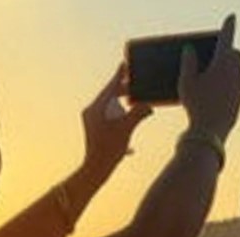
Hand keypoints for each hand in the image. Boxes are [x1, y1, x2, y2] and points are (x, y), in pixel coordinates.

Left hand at [81, 62, 153, 180]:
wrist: (96, 170)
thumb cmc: (110, 150)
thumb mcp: (127, 128)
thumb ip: (139, 112)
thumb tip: (148, 104)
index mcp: (97, 107)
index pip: (111, 86)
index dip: (121, 74)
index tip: (126, 63)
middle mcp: (91, 111)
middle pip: (110, 95)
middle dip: (124, 92)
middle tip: (137, 86)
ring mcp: (91, 121)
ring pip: (109, 107)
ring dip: (123, 106)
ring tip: (136, 104)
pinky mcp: (93, 130)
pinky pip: (108, 119)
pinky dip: (119, 119)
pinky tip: (130, 126)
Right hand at [179, 14, 239, 141]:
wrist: (210, 132)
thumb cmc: (196, 106)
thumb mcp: (186, 83)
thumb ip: (188, 63)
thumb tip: (190, 50)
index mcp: (223, 62)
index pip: (227, 37)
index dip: (228, 26)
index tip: (231, 17)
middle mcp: (235, 72)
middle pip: (236, 54)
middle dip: (229, 52)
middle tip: (218, 55)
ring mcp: (239, 87)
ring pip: (237, 72)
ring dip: (229, 71)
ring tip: (215, 78)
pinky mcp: (239, 101)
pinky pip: (236, 89)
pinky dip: (229, 87)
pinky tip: (218, 95)